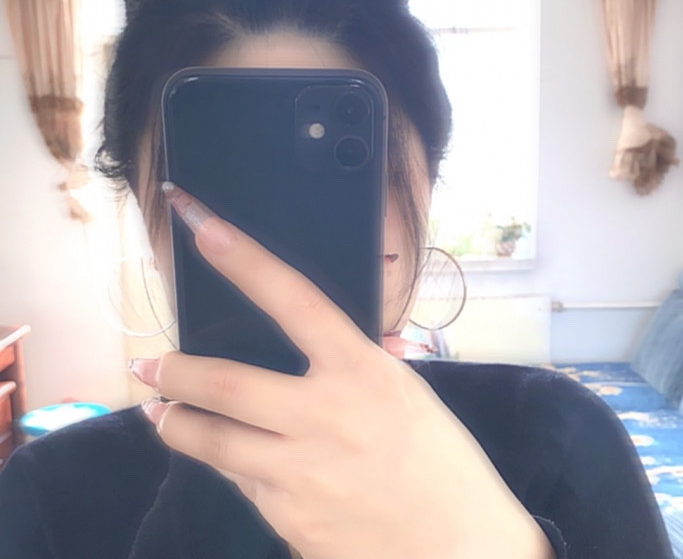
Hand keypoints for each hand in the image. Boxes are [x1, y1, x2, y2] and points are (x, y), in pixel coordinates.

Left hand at [131, 185, 552, 558]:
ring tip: (160, 414)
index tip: (203, 228)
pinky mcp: (290, 522)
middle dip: (174, 371)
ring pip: (213, 443)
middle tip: (147, 364)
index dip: (245, 260)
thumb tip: (324, 339)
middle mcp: (325, 417)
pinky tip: (234, 463)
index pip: (293, 300)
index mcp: (363, 372)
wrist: (462, 550)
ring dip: (177, 423)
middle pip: (225, 384)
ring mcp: (302, 475)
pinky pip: (244, 485)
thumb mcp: (407, 394)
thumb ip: (358, 364)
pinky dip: (233, 467)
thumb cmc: (442, 462)